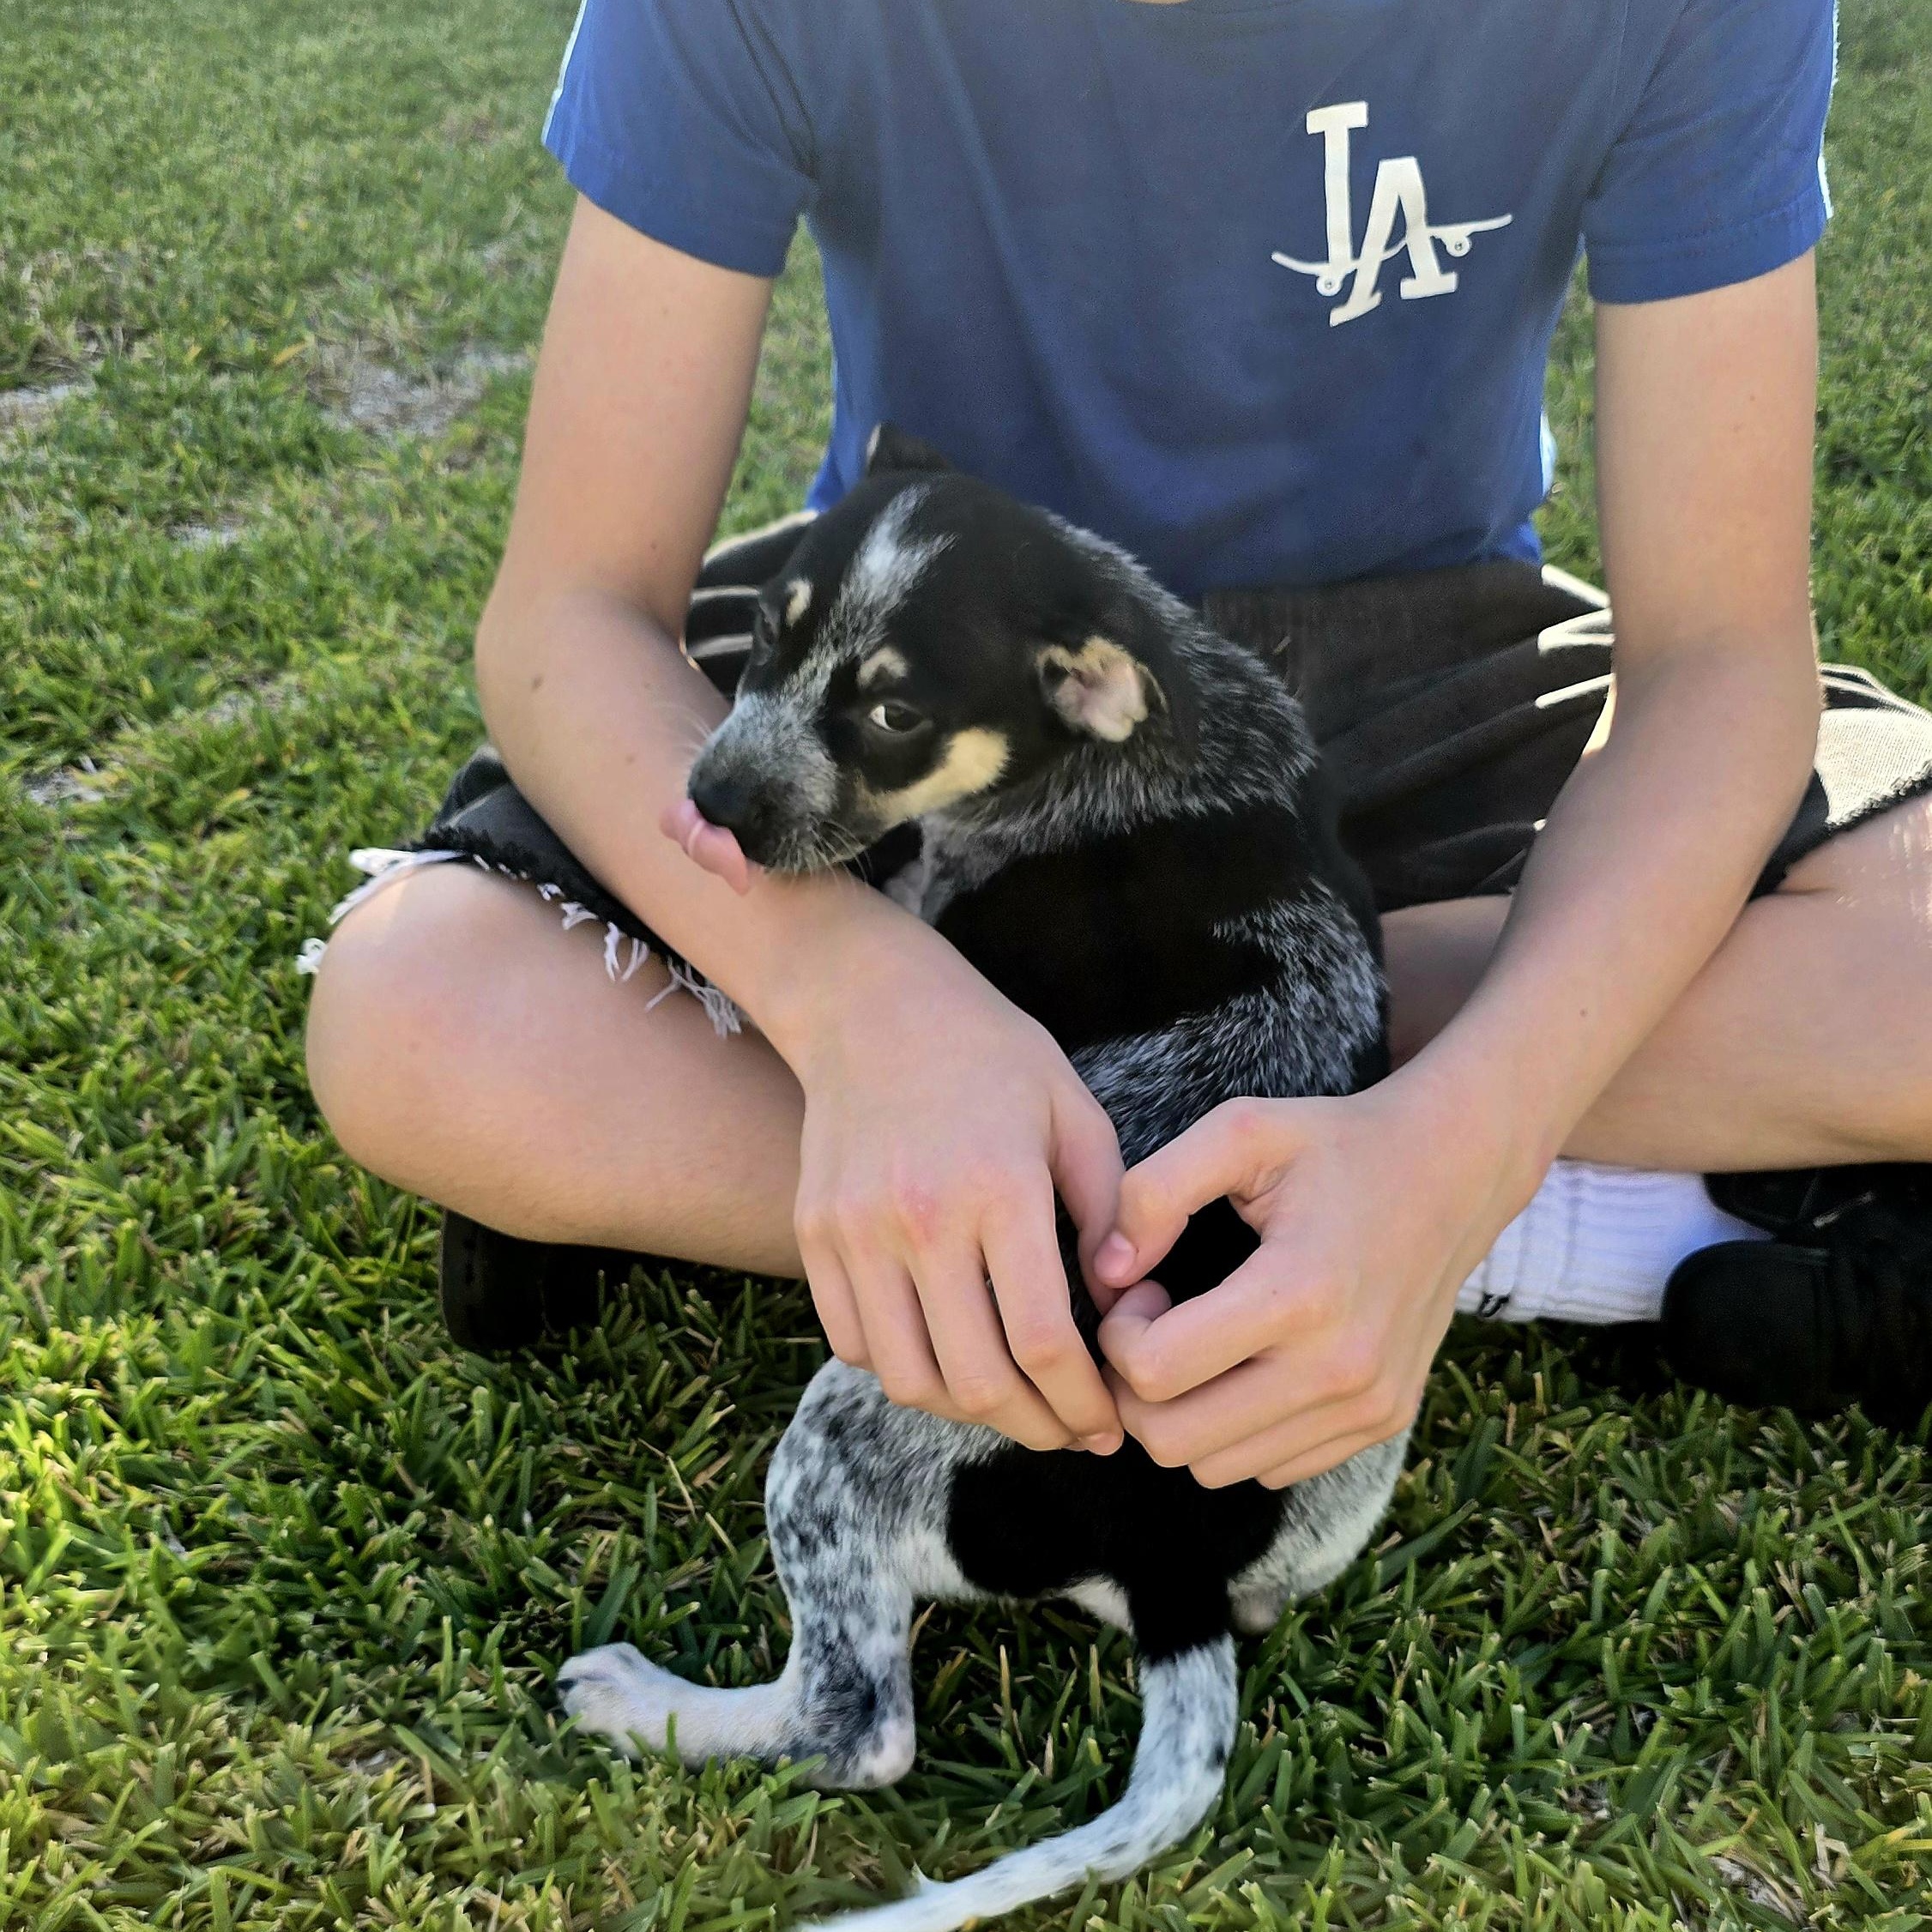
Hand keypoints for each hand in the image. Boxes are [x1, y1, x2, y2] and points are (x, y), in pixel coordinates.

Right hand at [776, 918, 1125, 1452]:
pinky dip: (906, 1371)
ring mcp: (855, 1233)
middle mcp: (918, 1219)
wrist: (872, 1007)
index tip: (1108, 1422)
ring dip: (967, 1413)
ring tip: (1013, 1405)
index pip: (1042, 1341)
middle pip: (975, 1379)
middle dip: (1036, 1428)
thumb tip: (1120, 1307)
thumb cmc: (993, 1057)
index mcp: (998, 1188)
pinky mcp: (814, 1237)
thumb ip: (1110, 1212)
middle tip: (1070, 1433)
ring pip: (909, 1378)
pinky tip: (949, 1358)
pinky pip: (856, 1345)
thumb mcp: (1076, 1114)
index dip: (1082, 1403)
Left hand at [1093, 1077, 1536, 1485]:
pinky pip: (1268, 1469)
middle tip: (1156, 1322)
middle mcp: (1339, 1370)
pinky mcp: (1380, 1424)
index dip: (1117, 1333)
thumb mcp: (1240, 1131)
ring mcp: (1366, 1408)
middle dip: (1135, 1387)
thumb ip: (1152, 1191)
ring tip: (1200, 1339)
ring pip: (1214, 1468)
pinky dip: (1235, 1430)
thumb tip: (1107, 1273)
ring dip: (1183, 1413)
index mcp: (1299, 1294)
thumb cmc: (1335, 1147)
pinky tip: (1246, 1361)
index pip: (1153, 1373)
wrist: (1453, 1172)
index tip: (1141, 1287)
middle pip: (1173, 1442)